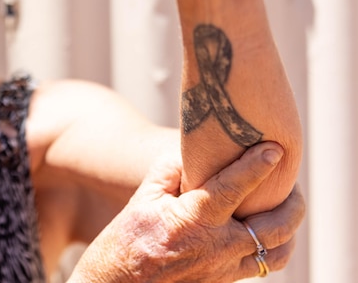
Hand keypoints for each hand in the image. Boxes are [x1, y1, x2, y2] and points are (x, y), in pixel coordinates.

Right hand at [68, 142, 304, 281]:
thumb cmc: (125, 240)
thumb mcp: (142, 198)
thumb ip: (170, 171)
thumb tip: (193, 150)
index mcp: (192, 221)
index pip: (233, 189)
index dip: (256, 166)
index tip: (274, 149)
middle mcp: (215, 248)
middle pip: (274, 226)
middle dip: (293, 203)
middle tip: (293, 184)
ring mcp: (223, 269)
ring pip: (277, 252)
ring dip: (290, 229)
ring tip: (288, 208)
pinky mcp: (224, 282)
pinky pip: (262, 267)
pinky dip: (275, 247)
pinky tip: (267, 233)